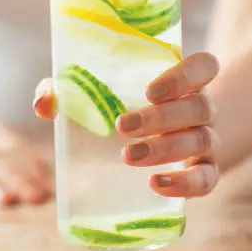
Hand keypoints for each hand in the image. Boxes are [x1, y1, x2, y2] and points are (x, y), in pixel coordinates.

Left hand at [33, 53, 220, 197]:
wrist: (169, 138)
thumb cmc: (127, 106)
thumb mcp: (100, 92)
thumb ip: (67, 90)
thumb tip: (43, 103)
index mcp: (184, 80)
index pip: (205, 66)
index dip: (185, 75)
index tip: (150, 90)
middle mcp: (202, 107)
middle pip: (198, 107)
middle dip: (160, 118)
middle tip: (122, 126)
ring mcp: (208, 140)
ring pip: (201, 140)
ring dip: (165, 149)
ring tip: (128, 155)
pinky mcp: (205, 172)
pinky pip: (207, 179)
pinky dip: (186, 184)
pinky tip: (157, 184)